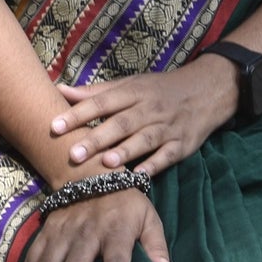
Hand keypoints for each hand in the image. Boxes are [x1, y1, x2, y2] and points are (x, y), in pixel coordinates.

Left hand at [50, 57, 240, 180]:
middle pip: (121, 123)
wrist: (207, 90)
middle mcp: (149, 109)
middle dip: (97, 138)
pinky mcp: (181, 145)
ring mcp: (167, 127)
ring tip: (104, 164)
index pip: (102, 102)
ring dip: (125, 152)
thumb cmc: (159, 90)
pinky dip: (153, 165)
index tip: (55, 126)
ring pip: (144, 140)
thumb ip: (96, 92)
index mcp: (134, 92)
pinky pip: (167, 156)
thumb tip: (59, 90)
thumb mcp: (130, 85)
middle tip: (73, 154)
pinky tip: (138, 176)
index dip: (79, 113)